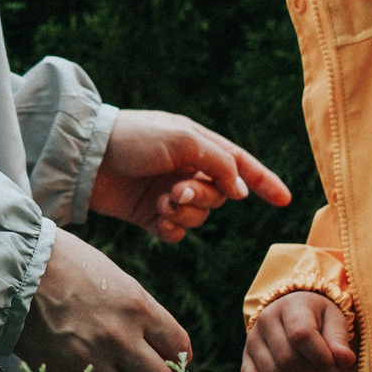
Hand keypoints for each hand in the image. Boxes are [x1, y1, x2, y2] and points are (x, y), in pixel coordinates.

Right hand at [15, 229, 191, 371]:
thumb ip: (139, 313)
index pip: (180, 349)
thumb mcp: (116, 279)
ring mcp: (90, 361)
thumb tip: (155, 344)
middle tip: (137, 370)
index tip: (160, 354)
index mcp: (138, 307)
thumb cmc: (66, 265)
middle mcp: (120, 337)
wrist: (13, 269)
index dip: (173, 355)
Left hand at [91, 110, 290, 242]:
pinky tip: (157, 220)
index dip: (264, 182)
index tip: (285, 200)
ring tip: (161, 202)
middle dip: (203, 198)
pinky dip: (172, 229)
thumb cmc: (133, 138)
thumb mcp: (182, 139)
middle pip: (219, 197)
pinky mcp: (150, 215)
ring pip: (199, 217)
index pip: (240, 165)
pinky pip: (177, 232)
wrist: (85, 159)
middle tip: (176, 192)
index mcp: (198, 146)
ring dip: (185, 214)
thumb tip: (240, 191)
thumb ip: (219, 162)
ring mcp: (169, 194)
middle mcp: (187, 170)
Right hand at [240, 290, 354, 371]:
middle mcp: (265, 319)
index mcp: (291, 305)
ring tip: (304, 366)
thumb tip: (346, 360)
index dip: (320, 357)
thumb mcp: (334, 321)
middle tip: (319, 363)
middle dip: (309, 368)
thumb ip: (339, 341)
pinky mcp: (245, 356)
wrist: (293, 312)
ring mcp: (252, 338)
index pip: (301, 335)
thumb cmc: (318, 318)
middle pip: (287, 359)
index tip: (335, 368)